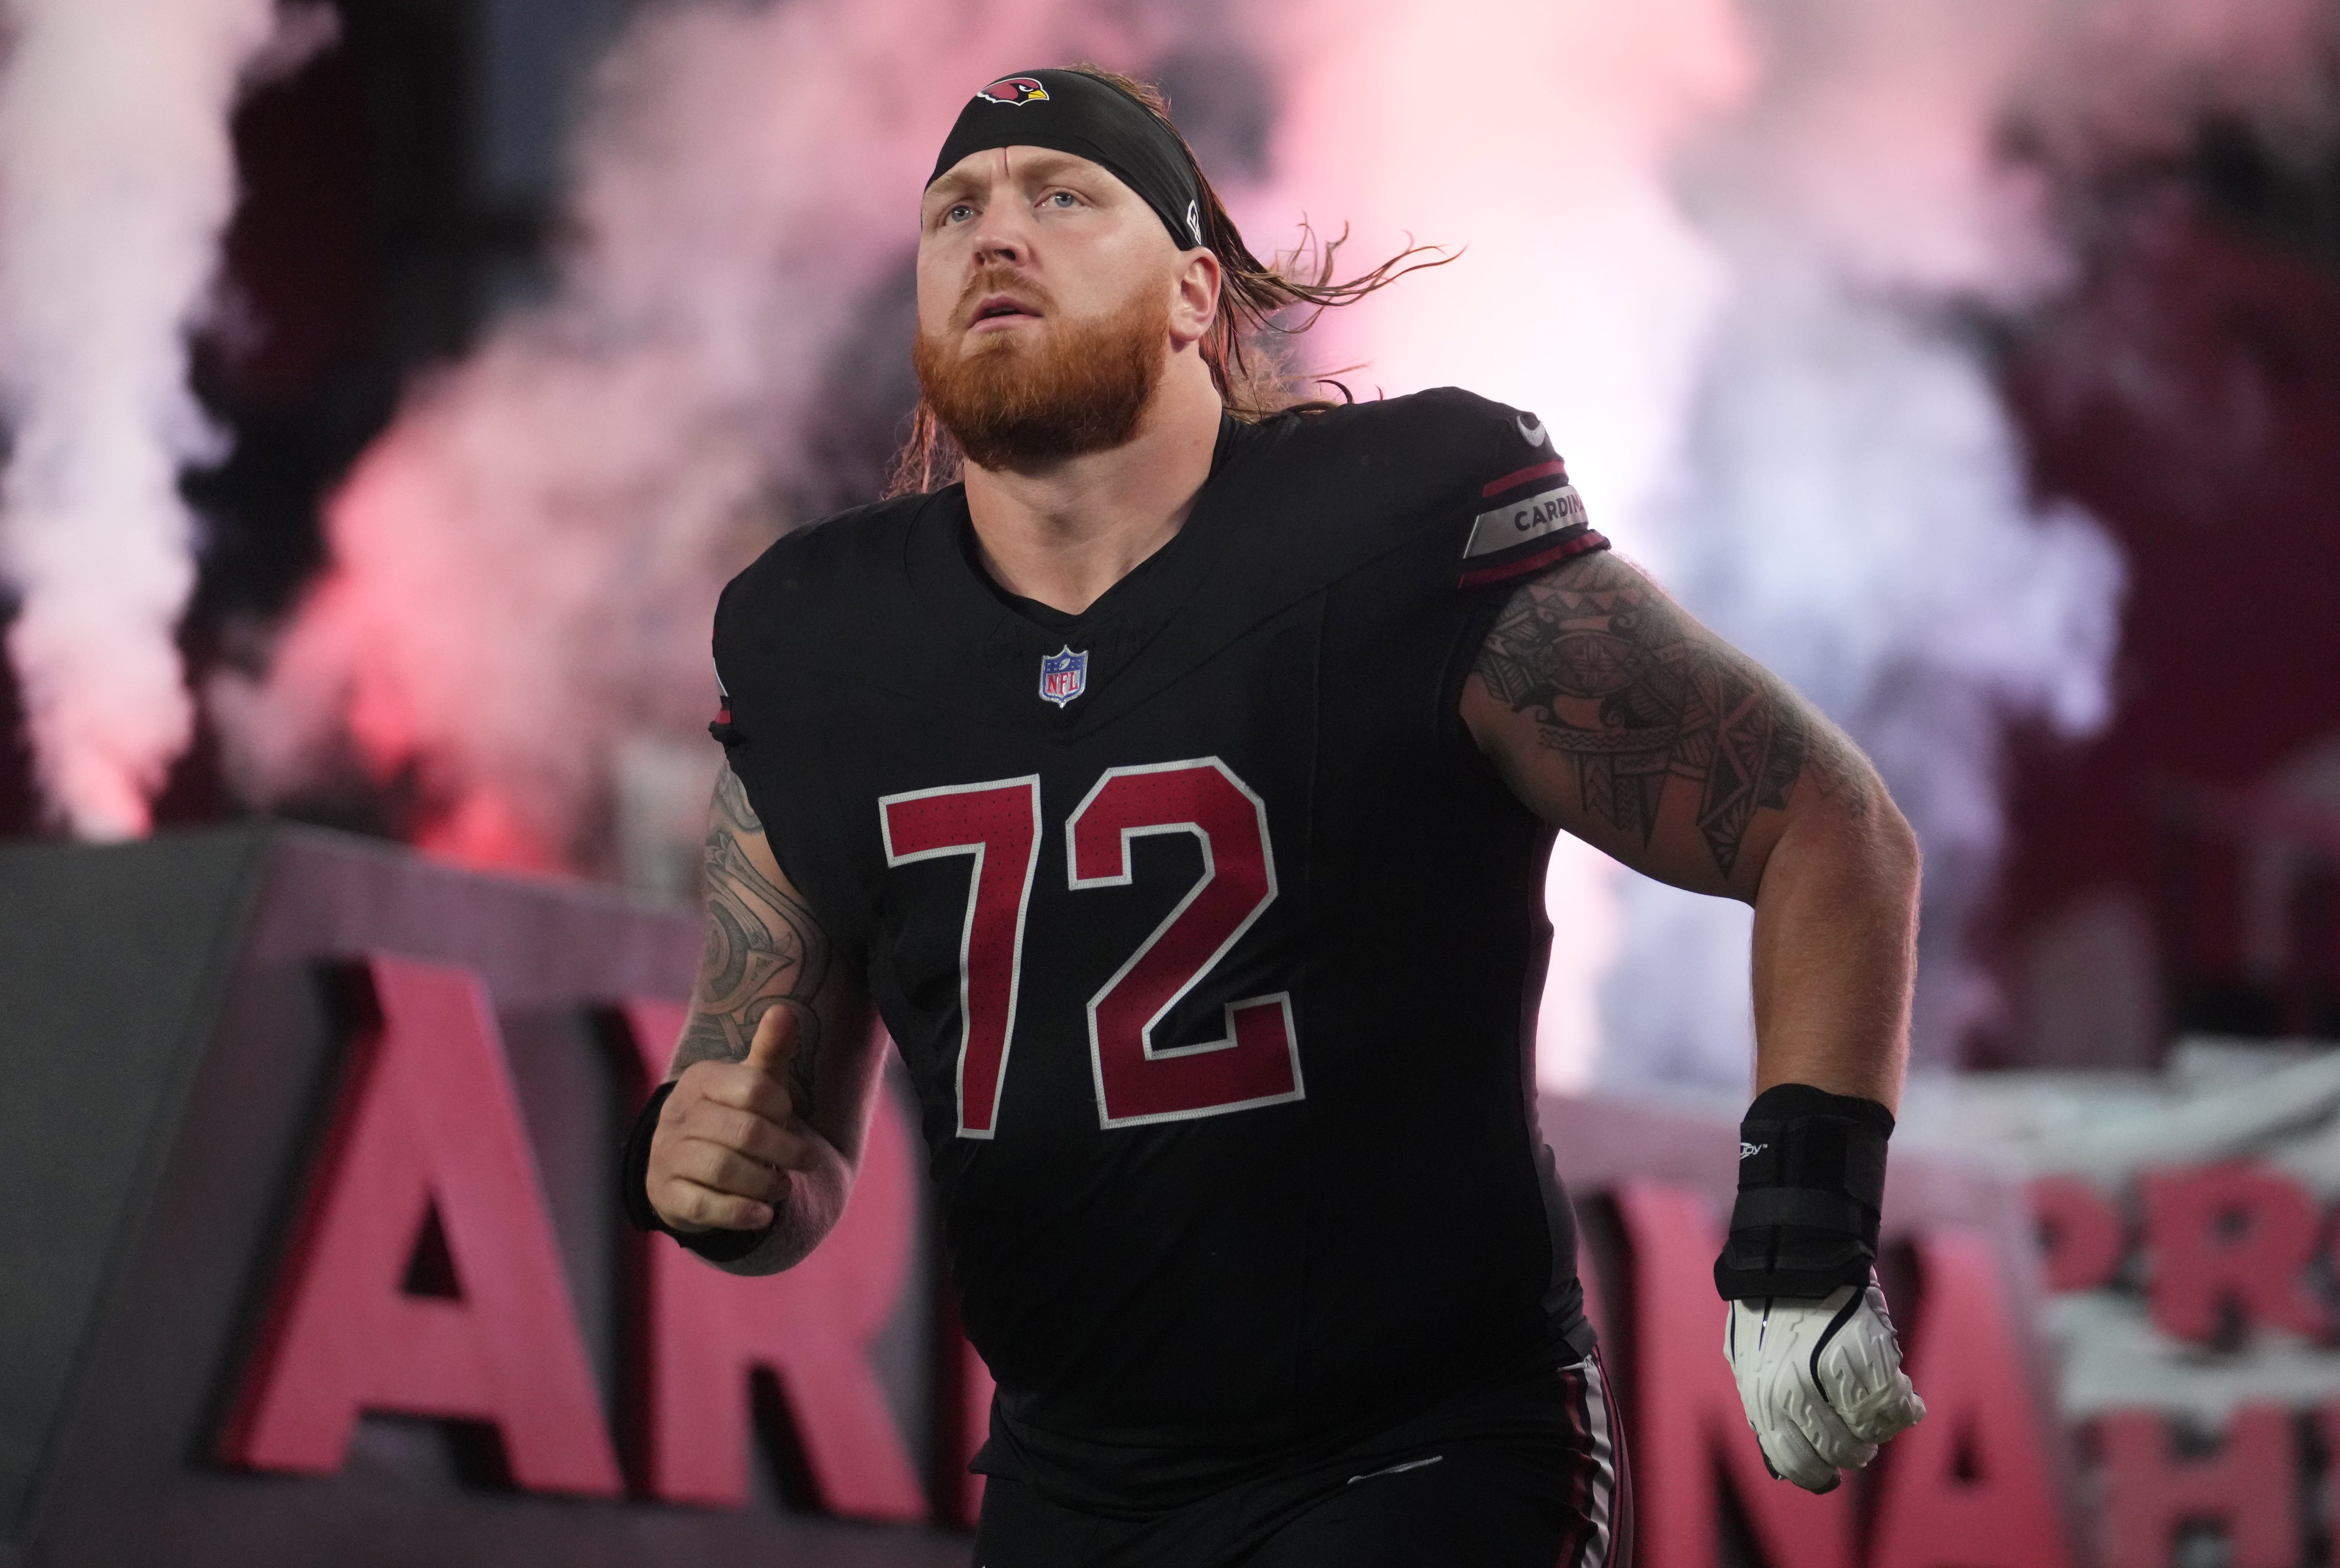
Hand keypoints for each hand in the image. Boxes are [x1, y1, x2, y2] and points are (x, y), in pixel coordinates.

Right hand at [647, 1006, 812, 1232]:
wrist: (684, 1164)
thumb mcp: (752, 1083)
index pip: (753, 1088)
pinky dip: (740, 1213)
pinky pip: (705, 1206)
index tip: (789, 1116)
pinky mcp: (666, 1197)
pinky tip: (763, 1215)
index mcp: (700, 1080)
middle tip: (806, 1161)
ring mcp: (666, 1157)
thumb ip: (770, 1051)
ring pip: (725, 1171)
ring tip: (783, 1187)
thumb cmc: (731, 1116)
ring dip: (765, 1182)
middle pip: (745, 1133)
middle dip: (785, 1150)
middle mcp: (677, 1116)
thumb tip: (784, 1009)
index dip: (782, 1106)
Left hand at [1725, 1275, 1925, 1491]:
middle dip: (1853, 1451)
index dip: (1818, 1475)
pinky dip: (1905, 1406)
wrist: (1793, 1253)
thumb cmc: (1768, 1306)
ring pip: (1872, 1431)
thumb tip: (1780, 1461)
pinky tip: (1904, 1395)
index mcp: (1762, 1399)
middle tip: (1862, 1441)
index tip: (1832, 1476)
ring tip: (1878, 1411)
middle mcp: (1793, 1395)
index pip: (1796, 1463)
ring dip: (1879, 1427)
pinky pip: (1897, 1406)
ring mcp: (1830, 1378)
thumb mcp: (1751, 1361)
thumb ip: (1766, 1407)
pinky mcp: (1867, 1357)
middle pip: (1840, 1451)